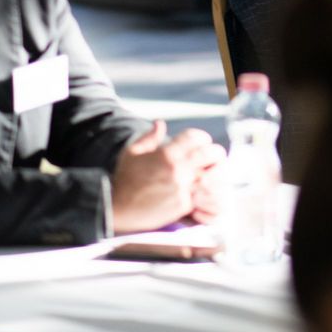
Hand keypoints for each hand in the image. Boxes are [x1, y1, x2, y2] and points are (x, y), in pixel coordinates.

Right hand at [110, 121, 224, 232]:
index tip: (201, 143)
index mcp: (167, 153)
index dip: (202, 138)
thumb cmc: (123, 178)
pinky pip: (205, 195)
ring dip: (215, 173)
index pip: (197, 137)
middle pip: (211, 153)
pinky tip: (205, 190)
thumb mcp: (132, 152)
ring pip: (213, 175)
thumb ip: (149, 137)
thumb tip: (160, 123)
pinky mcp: (183, 205)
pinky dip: (207, 192)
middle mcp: (178, 169)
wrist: (116, 208)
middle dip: (215, 153)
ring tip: (212, 173)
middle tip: (213, 158)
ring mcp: (182, 187)